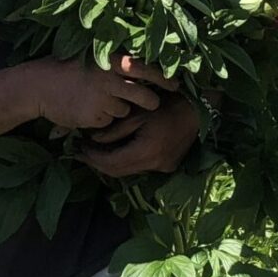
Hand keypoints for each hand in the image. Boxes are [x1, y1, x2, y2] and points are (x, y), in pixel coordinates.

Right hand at [34, 59, 163, 130]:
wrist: (39, 87)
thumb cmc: (67, 70)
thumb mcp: (92, 59)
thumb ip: (115, 64)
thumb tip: (143, 67)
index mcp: (110, 60)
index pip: (145, 69)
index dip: (162, 77)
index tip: (175, 84)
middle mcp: (110, 78)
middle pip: (143, 96)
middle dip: (150, 102)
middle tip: (151, 103)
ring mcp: (103, 99)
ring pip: (125, 110)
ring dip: (118, 109)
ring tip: (98, 100)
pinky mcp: (95, 116)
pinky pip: (109, 121)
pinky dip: (102, 119)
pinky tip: (88, 109)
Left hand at [82, 89, 200, 177]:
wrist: (198, 109)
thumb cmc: (167, 105)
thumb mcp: (137, 113)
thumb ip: (115, 130)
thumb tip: (94, 140)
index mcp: (147, 151)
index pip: (112, 163)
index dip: (93, 158)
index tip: (79, 149)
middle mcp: (155, 165)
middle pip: (119, 172)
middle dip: (98, 163)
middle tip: (81, 153)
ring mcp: (163, 167)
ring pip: (129, 171)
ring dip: (111, 163)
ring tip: (95, 152)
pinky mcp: (168, 165)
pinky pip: (141, 166)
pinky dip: (126, 161)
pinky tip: (117, 151)